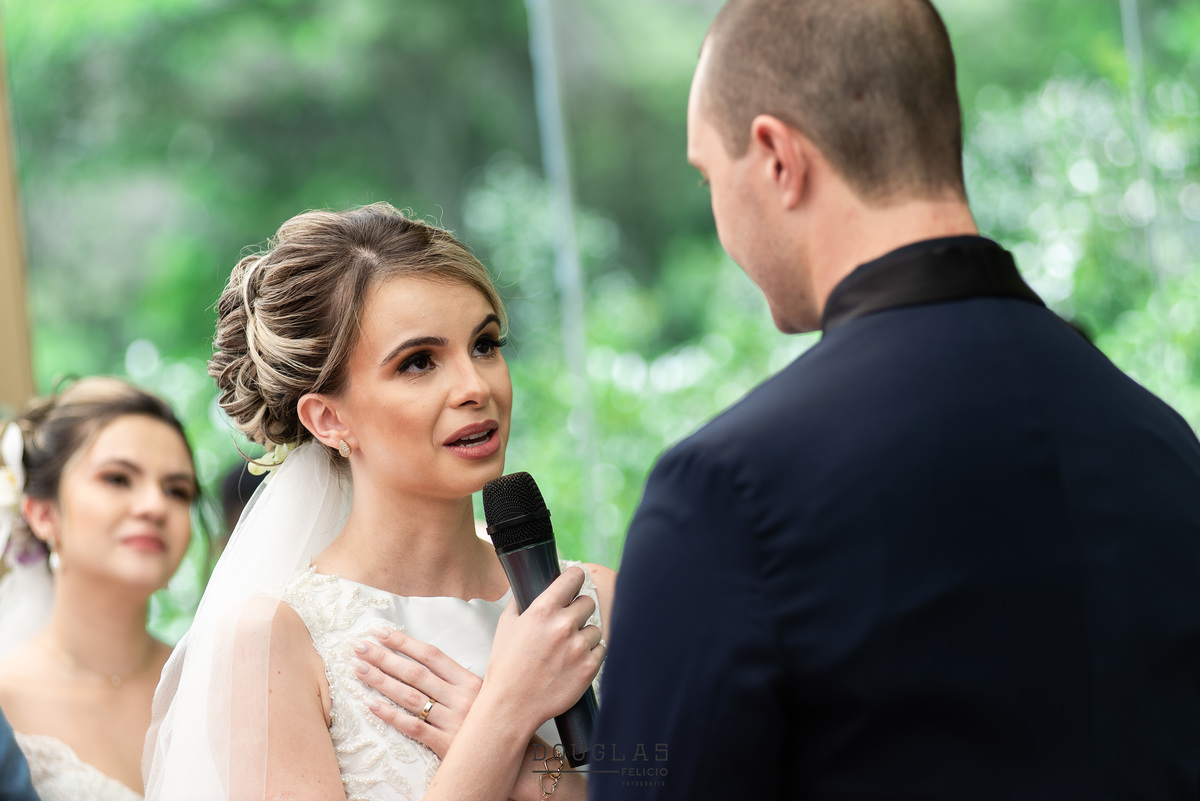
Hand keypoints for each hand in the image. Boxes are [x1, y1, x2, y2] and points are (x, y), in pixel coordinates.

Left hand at [354, 629, 482, 759]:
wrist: (499, 755)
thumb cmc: (487, 721)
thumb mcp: (481, 693)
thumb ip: (456, 679)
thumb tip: (419, 658)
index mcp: (470, 681)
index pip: (431, 656)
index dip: (404, 643)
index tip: (380, 633)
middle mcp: (462, 698)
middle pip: (416, 674)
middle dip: (384, 658)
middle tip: (359, 647)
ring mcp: (454, 722)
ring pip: (411, 698)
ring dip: (382, 681)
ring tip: (359, 669)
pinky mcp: (446, 745)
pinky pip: (413, 727)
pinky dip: (391, 715)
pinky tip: (371, 705)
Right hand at [481, 566, 606, 732]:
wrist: (512, 706)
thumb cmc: (506, 667)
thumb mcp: (506, 626)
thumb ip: (519, 601)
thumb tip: (527, 586)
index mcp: (542, 610)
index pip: (573, 577)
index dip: (575, 578)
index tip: (575, 581)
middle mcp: (563, 625)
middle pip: (588, 602)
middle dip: (578, 611)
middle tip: (566, 624)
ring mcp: (579, 647)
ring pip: (596, 628)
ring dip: (585, 635)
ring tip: (567, 649)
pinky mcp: (590, 668)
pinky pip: (601, 650)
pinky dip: (591, 654)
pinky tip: (574, 662)